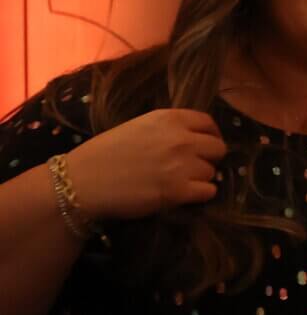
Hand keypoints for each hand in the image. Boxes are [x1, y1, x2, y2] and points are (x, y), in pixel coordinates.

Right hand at [63, 109, 224, 220]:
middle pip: (218, 148)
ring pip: (212, 172)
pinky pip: (208, 191)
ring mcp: (182, 165)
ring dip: (200, 178)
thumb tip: (192, 139)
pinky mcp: (179, 191)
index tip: (204, 145)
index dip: (210, 135)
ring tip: (179, 182)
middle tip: (193, 167)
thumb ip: (167, 130)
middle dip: (208, 158)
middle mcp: (180, 138)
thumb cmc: (102, 155)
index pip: (208, 122)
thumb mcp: (137, 127)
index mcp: (168, 118)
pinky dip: (199, 195)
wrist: (80, 182)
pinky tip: (183, 195)